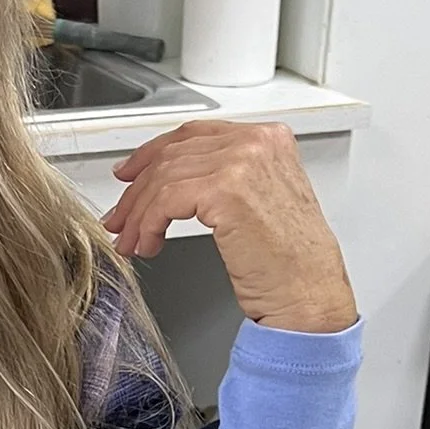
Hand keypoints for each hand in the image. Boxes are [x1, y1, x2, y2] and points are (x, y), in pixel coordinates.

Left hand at [103, 120, 358, 333]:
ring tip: (133, 241)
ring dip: (139, 214)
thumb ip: (223, 179)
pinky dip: (148, 224)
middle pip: (174, 154)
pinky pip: (166, 200)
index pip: (194, 135)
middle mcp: (257, 142)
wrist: (308, 293)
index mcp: (269, 138)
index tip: (130, 175)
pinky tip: (149, 243)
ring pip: (164, 178)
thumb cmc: (290, 263)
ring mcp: (243, 161)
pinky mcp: (225, 189)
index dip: (152, 154)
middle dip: (137, 191)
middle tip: (121, 219)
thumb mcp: (259, 203)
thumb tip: (169, 182)